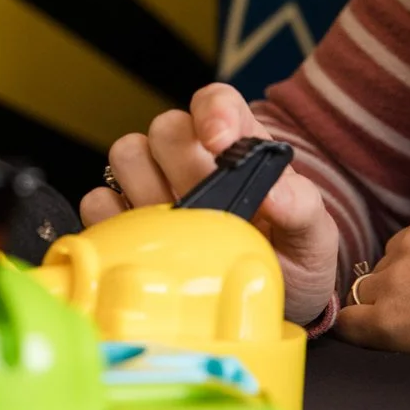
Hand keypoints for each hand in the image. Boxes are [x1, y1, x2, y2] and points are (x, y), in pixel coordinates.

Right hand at [79, 84, 338, 323]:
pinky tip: (144, 245)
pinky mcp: (121, 219)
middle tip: (205, 206)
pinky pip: (97, 201)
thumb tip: (276, 194)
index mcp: (237, 146)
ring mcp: (150, 186)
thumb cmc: (288, 263)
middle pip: (164, 127)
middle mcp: (189, 158)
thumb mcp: (313, 240)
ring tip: (177, 228)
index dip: (211, 112)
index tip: (218, 143)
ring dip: (147, 190)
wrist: (258, 309)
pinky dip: (115, 222)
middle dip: (183, 166)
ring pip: (125, 154)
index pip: (216, 100)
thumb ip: (302, 209)